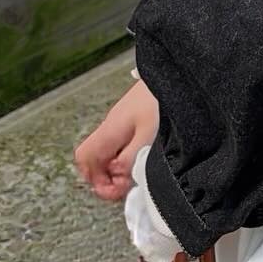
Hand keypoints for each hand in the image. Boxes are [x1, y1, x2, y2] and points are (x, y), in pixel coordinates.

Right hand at [74, 78, 161, 203]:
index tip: (117, 188)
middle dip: (108, 177)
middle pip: (94, 158)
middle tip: (129, 185)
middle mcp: (111, 125)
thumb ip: (130, 161)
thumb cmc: (162, 100)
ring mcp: (121, 121)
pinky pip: (122, 144)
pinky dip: (130, 156)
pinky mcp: (134, 118)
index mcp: (110, 130)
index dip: (95, 179)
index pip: (84, 158)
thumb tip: (118, 179)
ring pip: (109, 152)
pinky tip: (148, 156)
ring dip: (121, 168)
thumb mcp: (148, 137)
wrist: (178, 73)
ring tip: (142, 171)